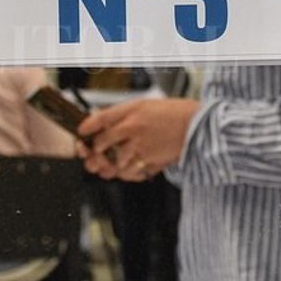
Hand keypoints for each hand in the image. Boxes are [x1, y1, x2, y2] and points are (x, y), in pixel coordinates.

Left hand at [76, 98, 199, 181]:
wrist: (199, 126)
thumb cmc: (174, 114)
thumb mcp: (145, 105)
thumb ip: (123, 114)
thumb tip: (103, 124)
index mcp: (131, 112)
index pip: (99, 120)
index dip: (86, 128)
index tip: (82, 133)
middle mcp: (133, 130)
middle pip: (101, 145)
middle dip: (92, 152)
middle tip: (91, 153)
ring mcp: (141, 148)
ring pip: (113, 164)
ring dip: (107, 166)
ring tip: (106, 165)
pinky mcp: (151, 162)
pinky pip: (130, 174)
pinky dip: (125, 175)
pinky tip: (125, 170)